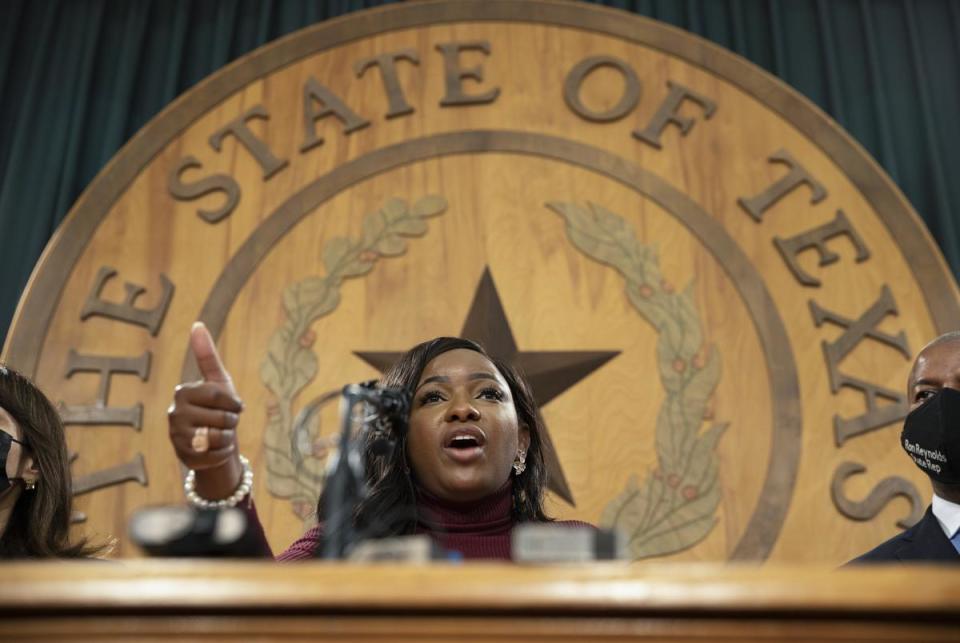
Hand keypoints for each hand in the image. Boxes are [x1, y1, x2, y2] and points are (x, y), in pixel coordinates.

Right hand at [167, 322, 243, 498]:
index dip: (235, 403)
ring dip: (228, 437)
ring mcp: (177, 437)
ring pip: (218, 437)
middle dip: (232, 422)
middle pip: (222, 418)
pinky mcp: (184, 457)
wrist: (214, 441)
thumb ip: (207, 355)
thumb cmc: (218, 407)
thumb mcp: (217, 381)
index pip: (219, 395)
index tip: (235, 406)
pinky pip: (216, 454)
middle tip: (225, 422)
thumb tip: (197, 324)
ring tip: (221, 434)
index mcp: (183, 392)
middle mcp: (175, 414)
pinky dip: (223, 452)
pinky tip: (216, 448)